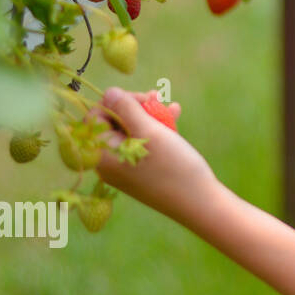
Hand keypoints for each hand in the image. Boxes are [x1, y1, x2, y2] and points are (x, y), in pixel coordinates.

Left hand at [89, 87, 223, 226]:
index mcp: (102, 154)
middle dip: (136, 107)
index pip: (95, 116)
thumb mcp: (150, 132)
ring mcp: (123, 168)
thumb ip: (126, 109)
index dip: (118, 102)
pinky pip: (141, 145)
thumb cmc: (173, 166)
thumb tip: (108, 92)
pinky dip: (155, 130)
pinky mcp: (139, 171)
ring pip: (130, 132)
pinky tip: (174, 117)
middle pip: (112, 123)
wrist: (199, 203)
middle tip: (157, 99)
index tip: (144, 99)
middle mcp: (107, 162)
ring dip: (149, 116)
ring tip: (171, 107)